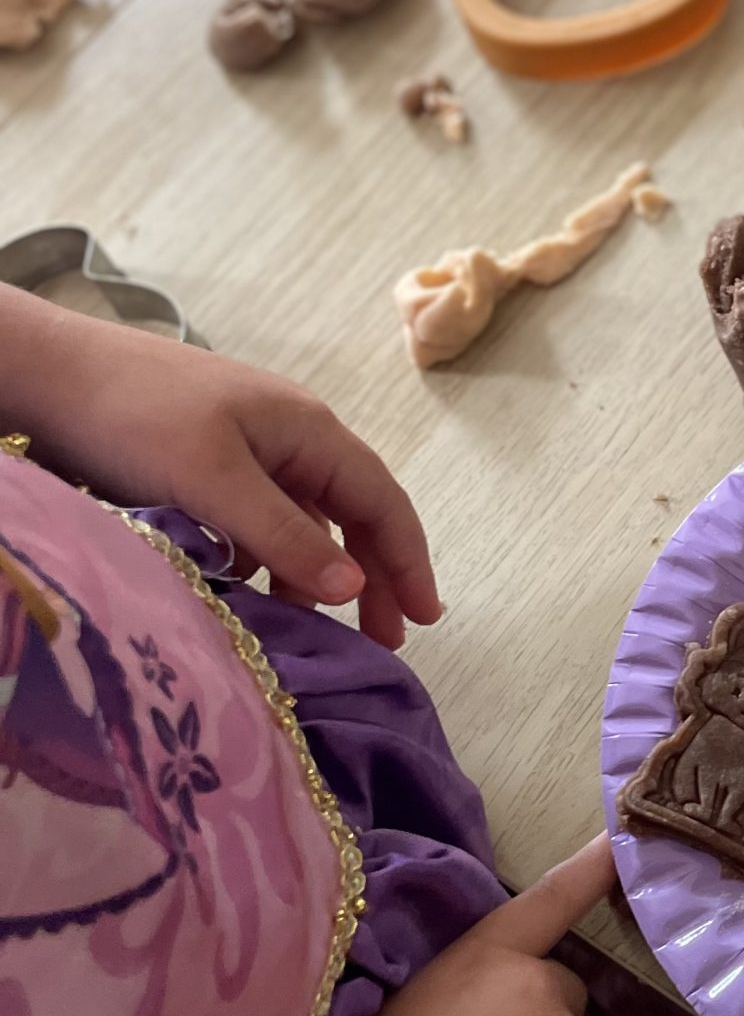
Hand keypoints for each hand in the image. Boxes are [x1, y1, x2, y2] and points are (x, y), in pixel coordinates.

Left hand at [0, 289, 437, 646]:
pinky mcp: (208, 464)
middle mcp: (290, 438)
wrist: (46, 374)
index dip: (409, 562)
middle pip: (353, 515)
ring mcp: (249, 450)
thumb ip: (285, 536)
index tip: (425, 620)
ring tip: (310, 628)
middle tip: (383, 641)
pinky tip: (249, 591)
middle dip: (374, 577)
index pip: (382, 502)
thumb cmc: (132, 414)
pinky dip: (265, 561)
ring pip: (303, 522)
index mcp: (308, 430)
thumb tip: (355, 588)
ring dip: (314, 575)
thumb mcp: (212, 481)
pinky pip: (258, 522)